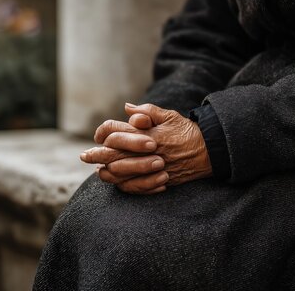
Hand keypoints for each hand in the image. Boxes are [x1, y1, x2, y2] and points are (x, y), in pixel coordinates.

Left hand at [81, 103, 211, 193]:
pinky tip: (116, 182)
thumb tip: (126, 108)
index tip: (98, 137)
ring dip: (106, 172)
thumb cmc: (187, 131)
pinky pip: (135, 186)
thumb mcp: (169, 115)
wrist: (210, 151)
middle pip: (113, 154)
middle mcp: (146, 151)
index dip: (103, 133)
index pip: (116, 132)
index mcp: (146, 132)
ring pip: (121, 173)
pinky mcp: (158, 180)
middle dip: (96, 155)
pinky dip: (123, 184)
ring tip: (98, 171)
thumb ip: (147, 111)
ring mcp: (151, 167)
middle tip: (84, 157)